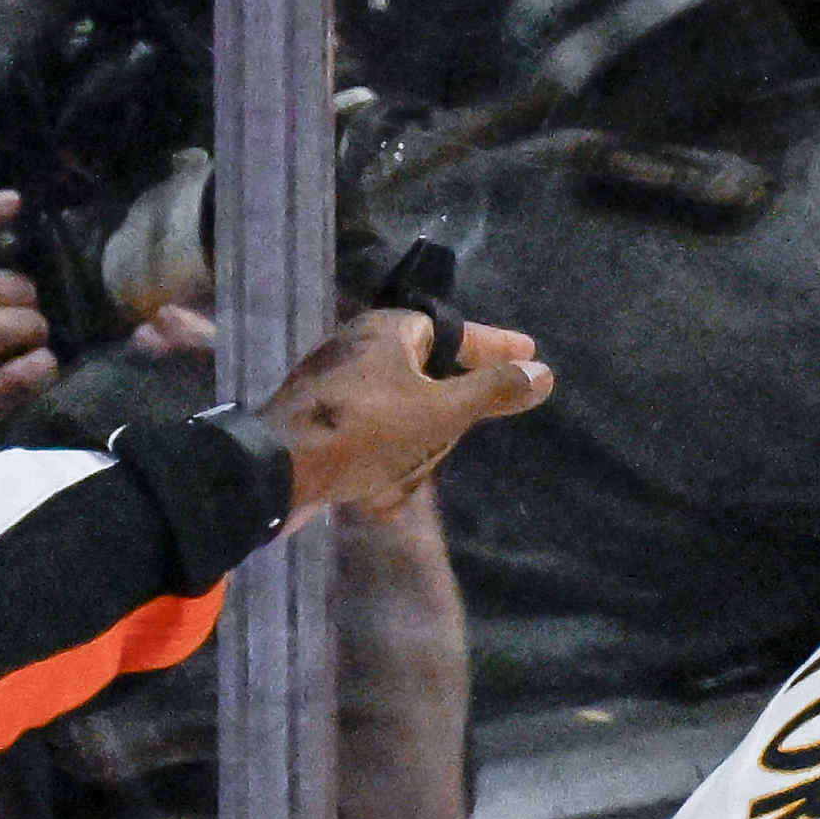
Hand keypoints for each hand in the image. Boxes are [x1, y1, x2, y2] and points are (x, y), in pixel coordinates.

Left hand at [259, 297, 550, 512]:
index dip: (493, 345)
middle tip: (474, 423)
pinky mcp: (320, 420)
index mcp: (387, 333)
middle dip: (450, 408)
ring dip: (416, 447)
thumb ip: (492, 392)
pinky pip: (374, 435)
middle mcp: (358, 348)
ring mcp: (336, 384)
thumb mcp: (442, 412)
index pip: (454, 331)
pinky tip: (385, 488)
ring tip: (415, 474)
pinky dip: (386, 459)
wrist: (277, 470)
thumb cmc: (366, 431)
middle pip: (430, 373)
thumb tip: (543, 372)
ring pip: (403, 410)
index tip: (528, 351)